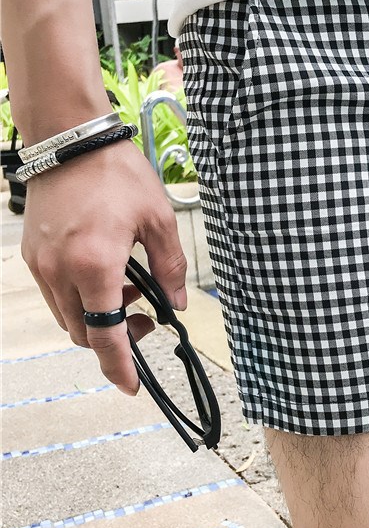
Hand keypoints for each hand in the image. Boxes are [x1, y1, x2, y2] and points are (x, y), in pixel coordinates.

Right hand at [20, 139, 188, 395]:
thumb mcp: (159, 220)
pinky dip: (81, 298)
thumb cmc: (118, 175)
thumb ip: (171, 268)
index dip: (119, 366)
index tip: (133, 387)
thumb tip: (178, 304)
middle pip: (84, 332)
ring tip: (129, 289)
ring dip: (98, 317)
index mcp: (95, 266)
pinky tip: (105, 273)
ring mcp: (40, 264)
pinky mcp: (31, 254)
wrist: (71, 140)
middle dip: (115, 338)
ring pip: (68, 316)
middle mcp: (60, 272)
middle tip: (147, 318)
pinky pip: (56, 294)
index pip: (104, 335)